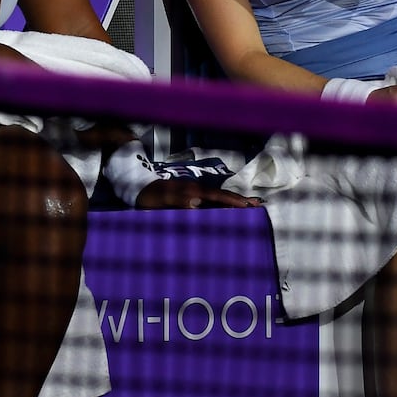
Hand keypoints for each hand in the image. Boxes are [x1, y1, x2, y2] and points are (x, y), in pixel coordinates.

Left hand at [136, 178, 263, 210]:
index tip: (249, 206)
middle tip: (259, 205)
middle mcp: (197, 191)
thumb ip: (178, 199)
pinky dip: (223, 204)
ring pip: (219, 198)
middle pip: (223, 195)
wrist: (137, 186)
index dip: (233, 201)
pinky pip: (211, 201)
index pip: (218, 196)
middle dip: (240, 200)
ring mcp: (195, 193)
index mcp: (193, 191)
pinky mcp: (190, 197)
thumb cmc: (148, 195)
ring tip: (251, 207)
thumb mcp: (160, 199)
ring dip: (234, 202)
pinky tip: (228, 210)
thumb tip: (198, 203)